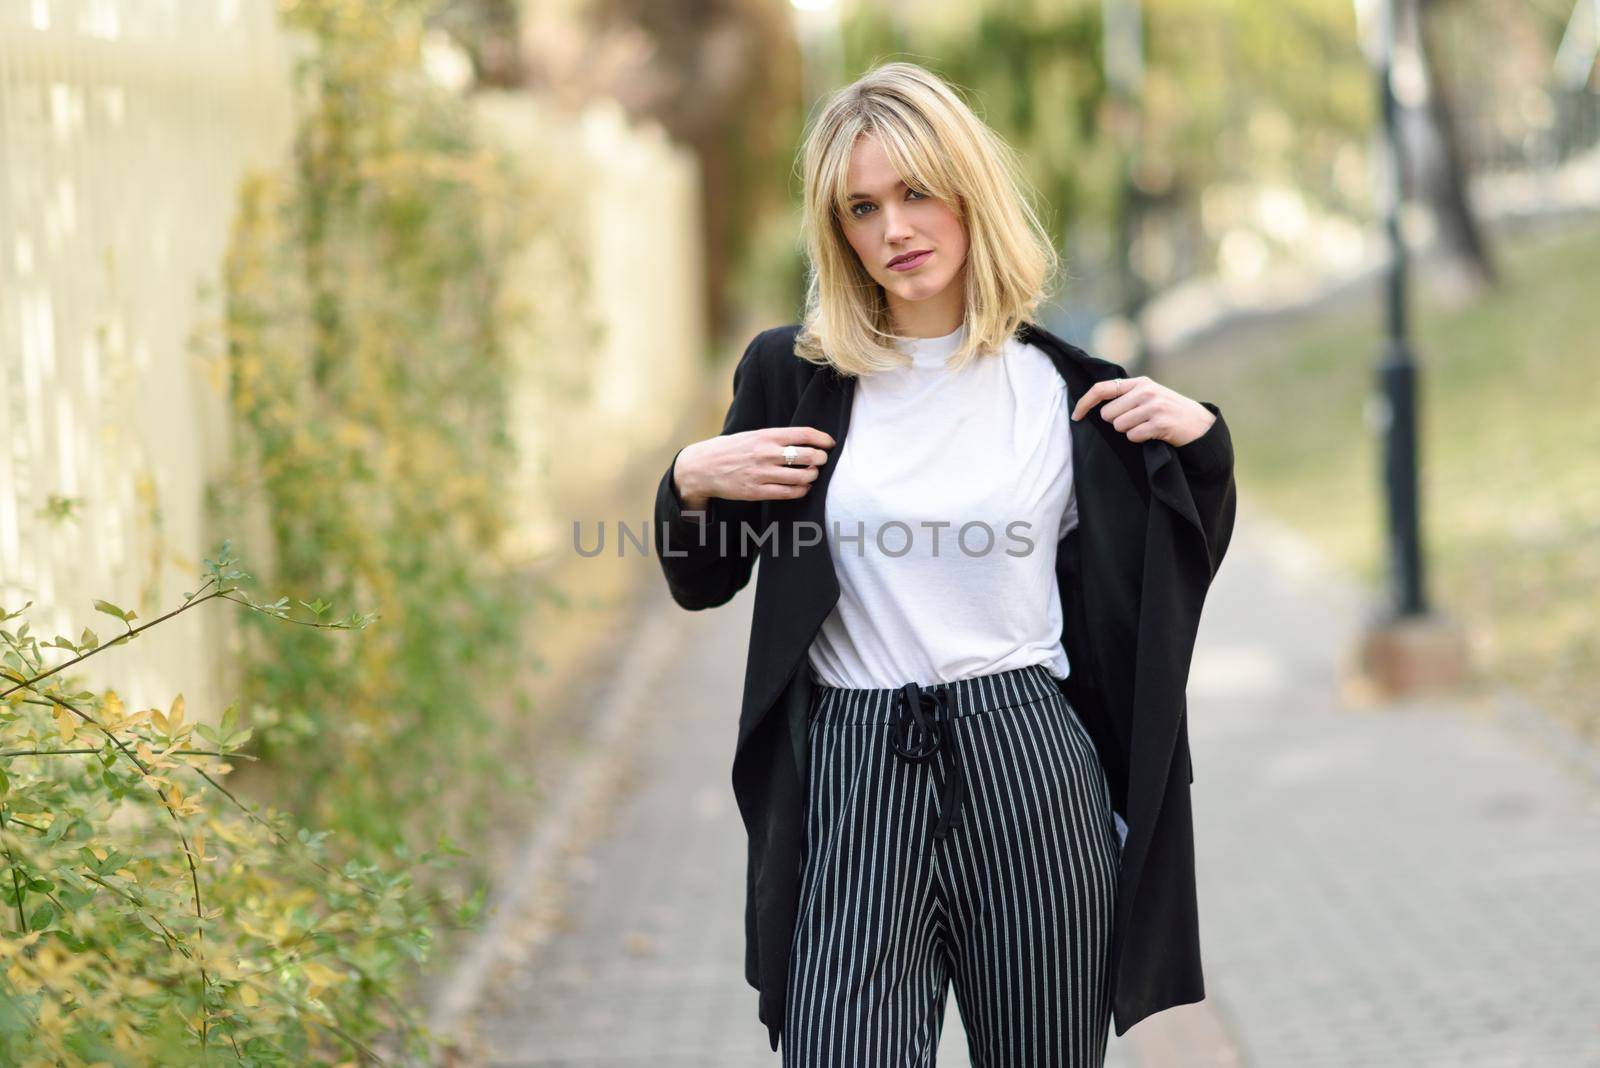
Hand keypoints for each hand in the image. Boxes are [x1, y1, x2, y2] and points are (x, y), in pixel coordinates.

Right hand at [674, 426, 836, 509]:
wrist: (703, 466)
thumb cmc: (731, 449)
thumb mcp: (753, 435)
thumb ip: (776, 438)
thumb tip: (805, 442)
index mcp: (766, 435)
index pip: (804, 434)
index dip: (822, 439)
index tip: (829, 443)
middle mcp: (766, 453)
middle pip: (808, 456)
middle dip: (820, 459)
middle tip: (821, 461)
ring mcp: (761, 473)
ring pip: (801, 477)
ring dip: (812, 477)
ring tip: (811, 475)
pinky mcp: (756, 491)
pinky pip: (788, 493)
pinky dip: (801, 491)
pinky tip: (802, 488)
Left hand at [1070, 375, 1214, 446]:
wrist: (1200, 424)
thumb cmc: (1169, 411)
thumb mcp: (1150, 395)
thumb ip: (1126, 396)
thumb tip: (1095, 407)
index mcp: (1140, 382)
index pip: (1102, 388)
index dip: (1085, 403)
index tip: (1075, 416)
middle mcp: (1146, 390)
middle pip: (1108, 414)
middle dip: (1117, 422)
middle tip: (1137, 422)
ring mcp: (1154, 406)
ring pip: (1119, 426)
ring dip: (1130, 432)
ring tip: (1147, 427)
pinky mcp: (1160, 422)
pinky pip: (1133, 436)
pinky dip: (1140, 439)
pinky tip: (1153, 435)